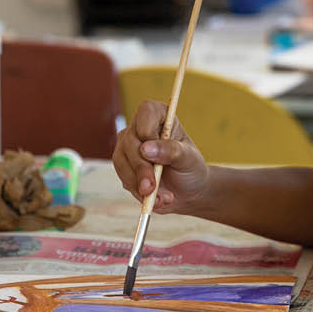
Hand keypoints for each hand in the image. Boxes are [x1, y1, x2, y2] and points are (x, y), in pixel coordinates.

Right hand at [112, 100, 210, 214]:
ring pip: (121, 161)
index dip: (147, 130)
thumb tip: (146, 149)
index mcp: (158, 116)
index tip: (153, 150)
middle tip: (152, 187)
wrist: (187, 191)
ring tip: (162, 199)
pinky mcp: (124, 167)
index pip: (146, 111)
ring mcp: (128, 147)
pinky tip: (156, 200)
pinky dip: (138, 192)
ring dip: (139, 183)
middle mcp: (139, 128)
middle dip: (141, 168)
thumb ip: (171, 151)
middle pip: (130, 141)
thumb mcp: (188, 159)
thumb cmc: (190, 168)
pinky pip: (124, 178)